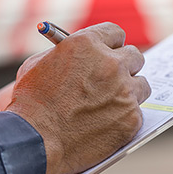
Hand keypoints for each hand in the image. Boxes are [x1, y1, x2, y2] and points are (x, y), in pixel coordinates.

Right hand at [5, 22, 150, 173]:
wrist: (34, 140)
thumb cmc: (30, 103)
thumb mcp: (40, 64)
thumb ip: (66, 54)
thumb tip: (81, 54)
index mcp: (87, 44)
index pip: (115, 33)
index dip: (111, 44)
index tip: (111, 52)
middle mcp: (110, 63)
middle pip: (134, 56)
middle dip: (125, 67)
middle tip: (115, 79)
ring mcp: (124, 91)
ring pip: (141, 85)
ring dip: (129, 92)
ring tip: (110, 105)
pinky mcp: (131, 118)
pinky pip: (137, 113)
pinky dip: (124, 119)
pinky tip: (106, 126)